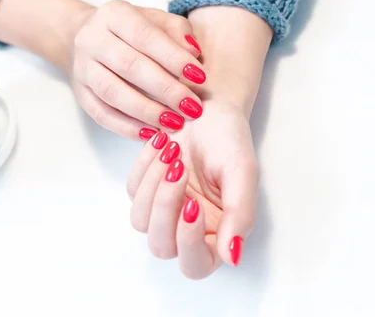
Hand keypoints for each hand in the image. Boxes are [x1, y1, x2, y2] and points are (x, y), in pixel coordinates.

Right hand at [68, 0, 206, 139]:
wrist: (82, 37)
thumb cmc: (129, 31)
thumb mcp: (154, 20)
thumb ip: (176, 32)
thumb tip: (194, 54)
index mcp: (113, 14)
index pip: (145, 36)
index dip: (173, 57)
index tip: (199, 77)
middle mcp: (92, 39)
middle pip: (128, 65)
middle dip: (164, 89)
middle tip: (191, 107)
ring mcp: (82, 68)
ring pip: (112, 93)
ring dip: (146, 111)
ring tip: (174, 123)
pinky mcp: (79, 93)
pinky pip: (101, 114)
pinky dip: (126, 127)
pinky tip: (150, 133)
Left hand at [125, 5, 272, 278]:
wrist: (206, 108)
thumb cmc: (229, 139)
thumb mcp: (242, 173)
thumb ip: (240, 216)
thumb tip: (232, 258)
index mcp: (216, 232)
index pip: (195, 265)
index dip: (189, 242)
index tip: (194, 205)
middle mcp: (186, 228)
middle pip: (161, 246)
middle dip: (165, 208)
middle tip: (179, 168)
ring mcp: (162, 209)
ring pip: (140, 222)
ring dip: (153, 185)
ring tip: (172, 150)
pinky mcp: (144, 189)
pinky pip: (132, 191)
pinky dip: (145, 167)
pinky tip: (162, 143)